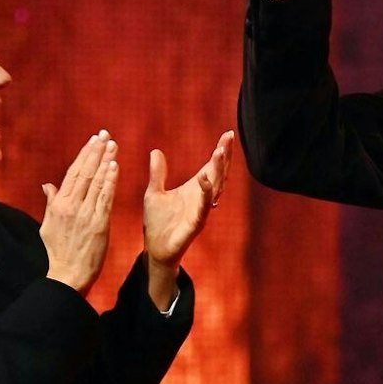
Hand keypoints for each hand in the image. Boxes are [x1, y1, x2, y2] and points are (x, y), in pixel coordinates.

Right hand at [41, 131, 117, 294]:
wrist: (68, 275)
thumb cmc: (58, 252)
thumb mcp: (48, 225)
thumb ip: (51, 202)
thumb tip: (48, 185)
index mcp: (59, 204)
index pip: (73, 173)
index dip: (84, 155)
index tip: (93, 140)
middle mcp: (71, 205)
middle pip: (84, 172)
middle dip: (95, 151)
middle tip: (105, 134)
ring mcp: (85, 214)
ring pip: (96, 182)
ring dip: (105, 161)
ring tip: (113, 145)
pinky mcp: (99, 223)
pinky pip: (105, 197)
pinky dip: (110, 180)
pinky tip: (114, 166)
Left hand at [144, 129, 233, 276]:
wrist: (155, 249)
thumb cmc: (157, 223)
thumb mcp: (153, 192)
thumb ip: (157, 173)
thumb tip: (155, 151)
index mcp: (194, 189)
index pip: (211, 166)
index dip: (221, 151)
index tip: (228, 134)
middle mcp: (202, 198)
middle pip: (218, 173)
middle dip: (224, 156)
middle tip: (228, 138)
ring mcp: (201, 210)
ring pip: (215, 187)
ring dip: (218, 170)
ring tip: (219, 152)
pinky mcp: (195, 224)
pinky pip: (204, 207)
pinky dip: (206, 193)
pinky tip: (205, 179)